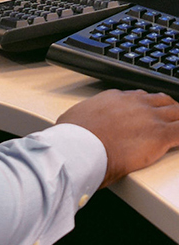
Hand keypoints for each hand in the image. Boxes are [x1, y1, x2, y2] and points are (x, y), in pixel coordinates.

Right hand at [57, 89, 178, 187]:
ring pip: (177, 112)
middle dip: (169, 108)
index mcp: (116, 98)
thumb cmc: (76, 137)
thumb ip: (85, 117)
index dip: (147, 105)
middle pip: (162, 100)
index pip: (140, 97)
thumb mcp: (76, 117)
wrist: (83, 147)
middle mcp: (135, 103)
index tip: (148, 112)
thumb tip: (78, 122)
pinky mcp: (160, 135)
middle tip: (173, 118)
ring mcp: (150, 117)